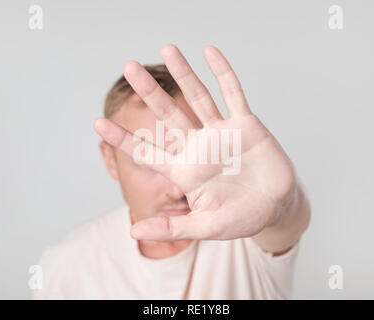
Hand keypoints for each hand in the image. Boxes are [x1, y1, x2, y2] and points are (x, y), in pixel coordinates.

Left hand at [94, 45, 296, 240]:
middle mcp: (198, 146)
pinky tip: (209, 52)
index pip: (147, 151)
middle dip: (149, 91)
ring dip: (184, 73)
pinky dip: (223, 73)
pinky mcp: (246, 125)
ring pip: (198, 97)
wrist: (275, 207)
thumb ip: (172, 228)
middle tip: (129, 67)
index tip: (97, 123)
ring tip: (168, 49)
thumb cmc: (239, 218)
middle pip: (167, 114)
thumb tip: (133, 232)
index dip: (123, 138)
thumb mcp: (205, 227)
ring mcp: (221, 132)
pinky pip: (233, 94)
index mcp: (184, 170)